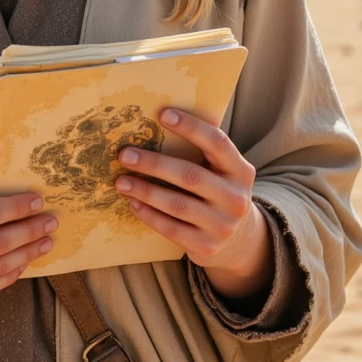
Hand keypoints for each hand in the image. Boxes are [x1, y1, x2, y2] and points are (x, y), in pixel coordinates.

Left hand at [114, 109, 272, 304]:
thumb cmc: (219, 191)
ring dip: (145, 191)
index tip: (162, 114)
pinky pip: (170, 228)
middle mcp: (236, 199)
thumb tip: (162, 116)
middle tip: (125, 155)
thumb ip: (203, 150)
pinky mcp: (206, 247)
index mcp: (241, 171)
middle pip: (190, 176)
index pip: (218, 143)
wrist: (238, 240)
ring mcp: (223, 225)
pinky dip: (148, 214)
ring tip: (121, 180)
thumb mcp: (223, 172)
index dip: (191, 127)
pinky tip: (132, 202)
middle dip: (154, 164)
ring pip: (177, 205)